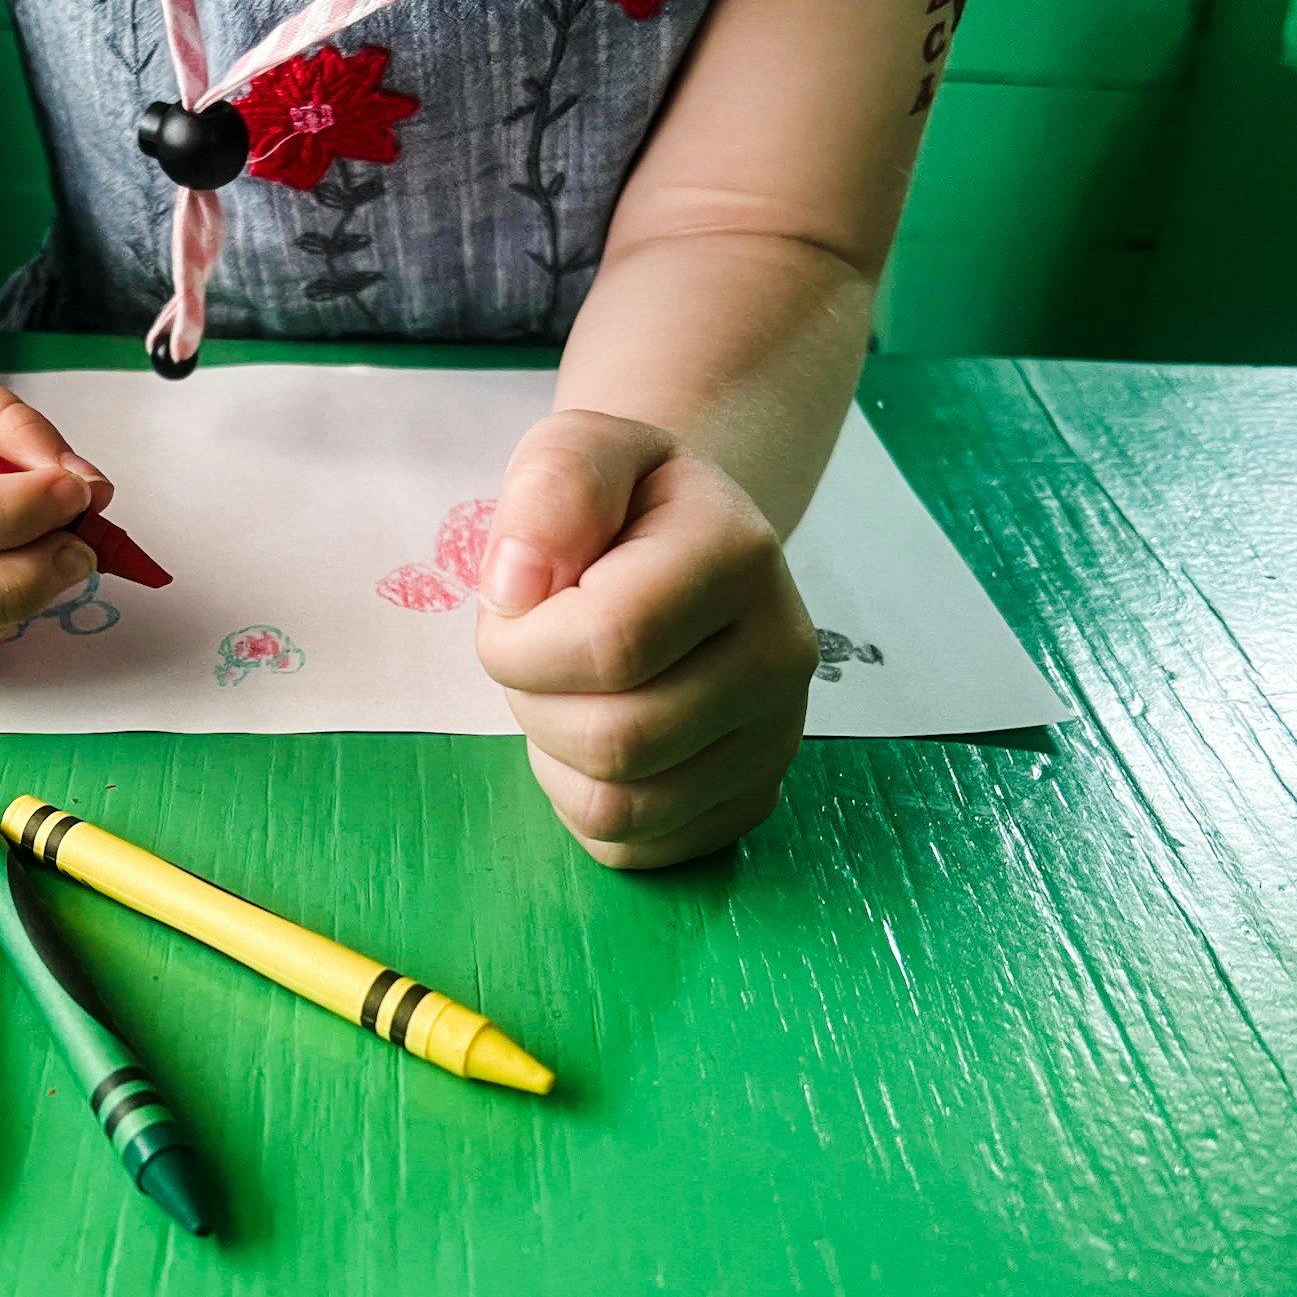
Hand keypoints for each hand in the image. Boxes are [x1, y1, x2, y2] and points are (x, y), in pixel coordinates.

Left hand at [475, 411, 816, 867]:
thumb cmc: (618, 503)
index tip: (516, 603)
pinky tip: (597, 732)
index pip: (607, 644)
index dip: (521, 641)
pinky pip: (634, 846)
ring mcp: (776, 736)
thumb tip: (519, 584)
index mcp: (738, 554)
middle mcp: (780, 653)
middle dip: (534, 701)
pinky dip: (584, 802)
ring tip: (569, 690)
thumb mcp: (578, 450)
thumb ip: (552, 487)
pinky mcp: (752, 797)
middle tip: (540, 652)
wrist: (685, 544)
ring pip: (621, 809)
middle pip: (615, 742)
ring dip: (555, 756)